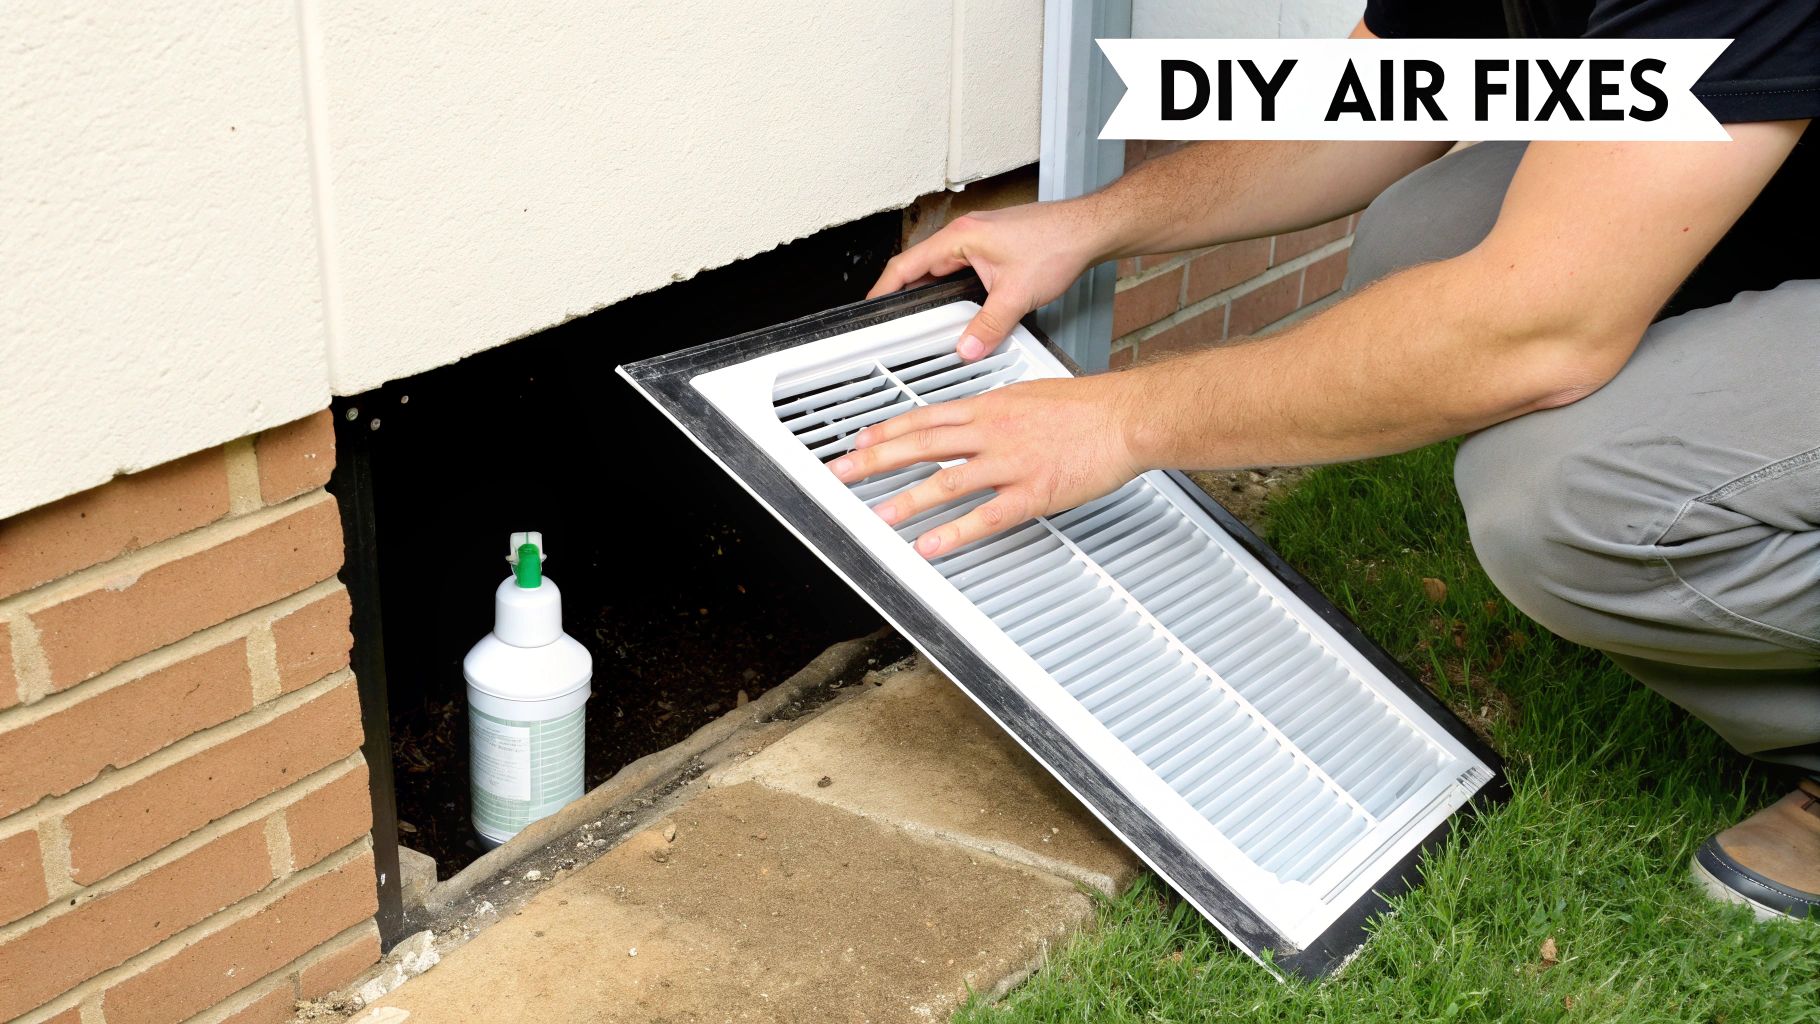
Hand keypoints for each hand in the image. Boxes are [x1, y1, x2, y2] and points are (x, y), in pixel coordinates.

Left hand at [829, 374, 1145, 557]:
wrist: (1126, 416)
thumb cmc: (1087, 407)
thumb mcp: (1030, 394)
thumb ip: (996, 410)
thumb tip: (972, 418)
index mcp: (990, 406)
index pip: (925, 417)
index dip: (887, 429)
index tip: (860, 439)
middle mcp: (992, 431)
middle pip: (922, 445)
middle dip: (876, 460)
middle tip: (844, 472)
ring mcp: (1011, 463)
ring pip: (947, 480)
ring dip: (907, 499)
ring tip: (878, 516)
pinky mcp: (1033, 493)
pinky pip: (987, 516)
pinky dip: (955, 532)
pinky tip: (932, 545)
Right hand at [868, 201, 1104, 359]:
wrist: (1088, 230)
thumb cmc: (1058, 243)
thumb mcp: (1016, 295)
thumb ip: (988, 326)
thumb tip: (967, 348)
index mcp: (960, 237)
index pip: (906, 265)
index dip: (884, 289)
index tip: (872, 307)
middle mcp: (966, 234)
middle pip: (921, 267)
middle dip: (906, 294)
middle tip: (895, 319)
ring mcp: (980, 239)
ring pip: (943, 269)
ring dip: (933, 291)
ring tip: (923, 317)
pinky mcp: (994, 246)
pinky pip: (961, 269)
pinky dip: (954, 289)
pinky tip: (961, 306)